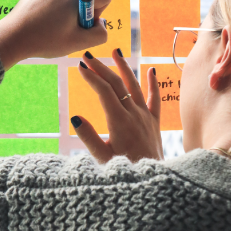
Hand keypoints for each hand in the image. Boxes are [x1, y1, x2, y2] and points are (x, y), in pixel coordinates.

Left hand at [0, 0, 111, 68]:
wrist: (13, 36)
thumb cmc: (46, 41)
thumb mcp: (78, 43)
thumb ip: (100, 34)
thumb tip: (102, 24)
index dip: (99, 14)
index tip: (83, 24)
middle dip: (82, 12)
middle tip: (65, 28)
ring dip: (68, 8)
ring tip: (52, 23)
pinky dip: (56, 4)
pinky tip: (45, 17)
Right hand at [72, 49, 163, 163]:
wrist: (152, 179)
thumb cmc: (125, 170)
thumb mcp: (102, 158)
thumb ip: (88, 137)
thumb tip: (75, 118)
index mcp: (119, 121)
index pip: (104, 92)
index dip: (92, 77)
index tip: (80, 66)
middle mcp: (134, 114)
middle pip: (117, 84)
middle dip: (101, 68)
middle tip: (87, 56)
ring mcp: (146, 116)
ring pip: (135, 86)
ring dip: (124, 67)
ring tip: (115, 51)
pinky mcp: (154, 122)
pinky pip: (155, 99)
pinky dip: (153, 84)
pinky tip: (151, 70)